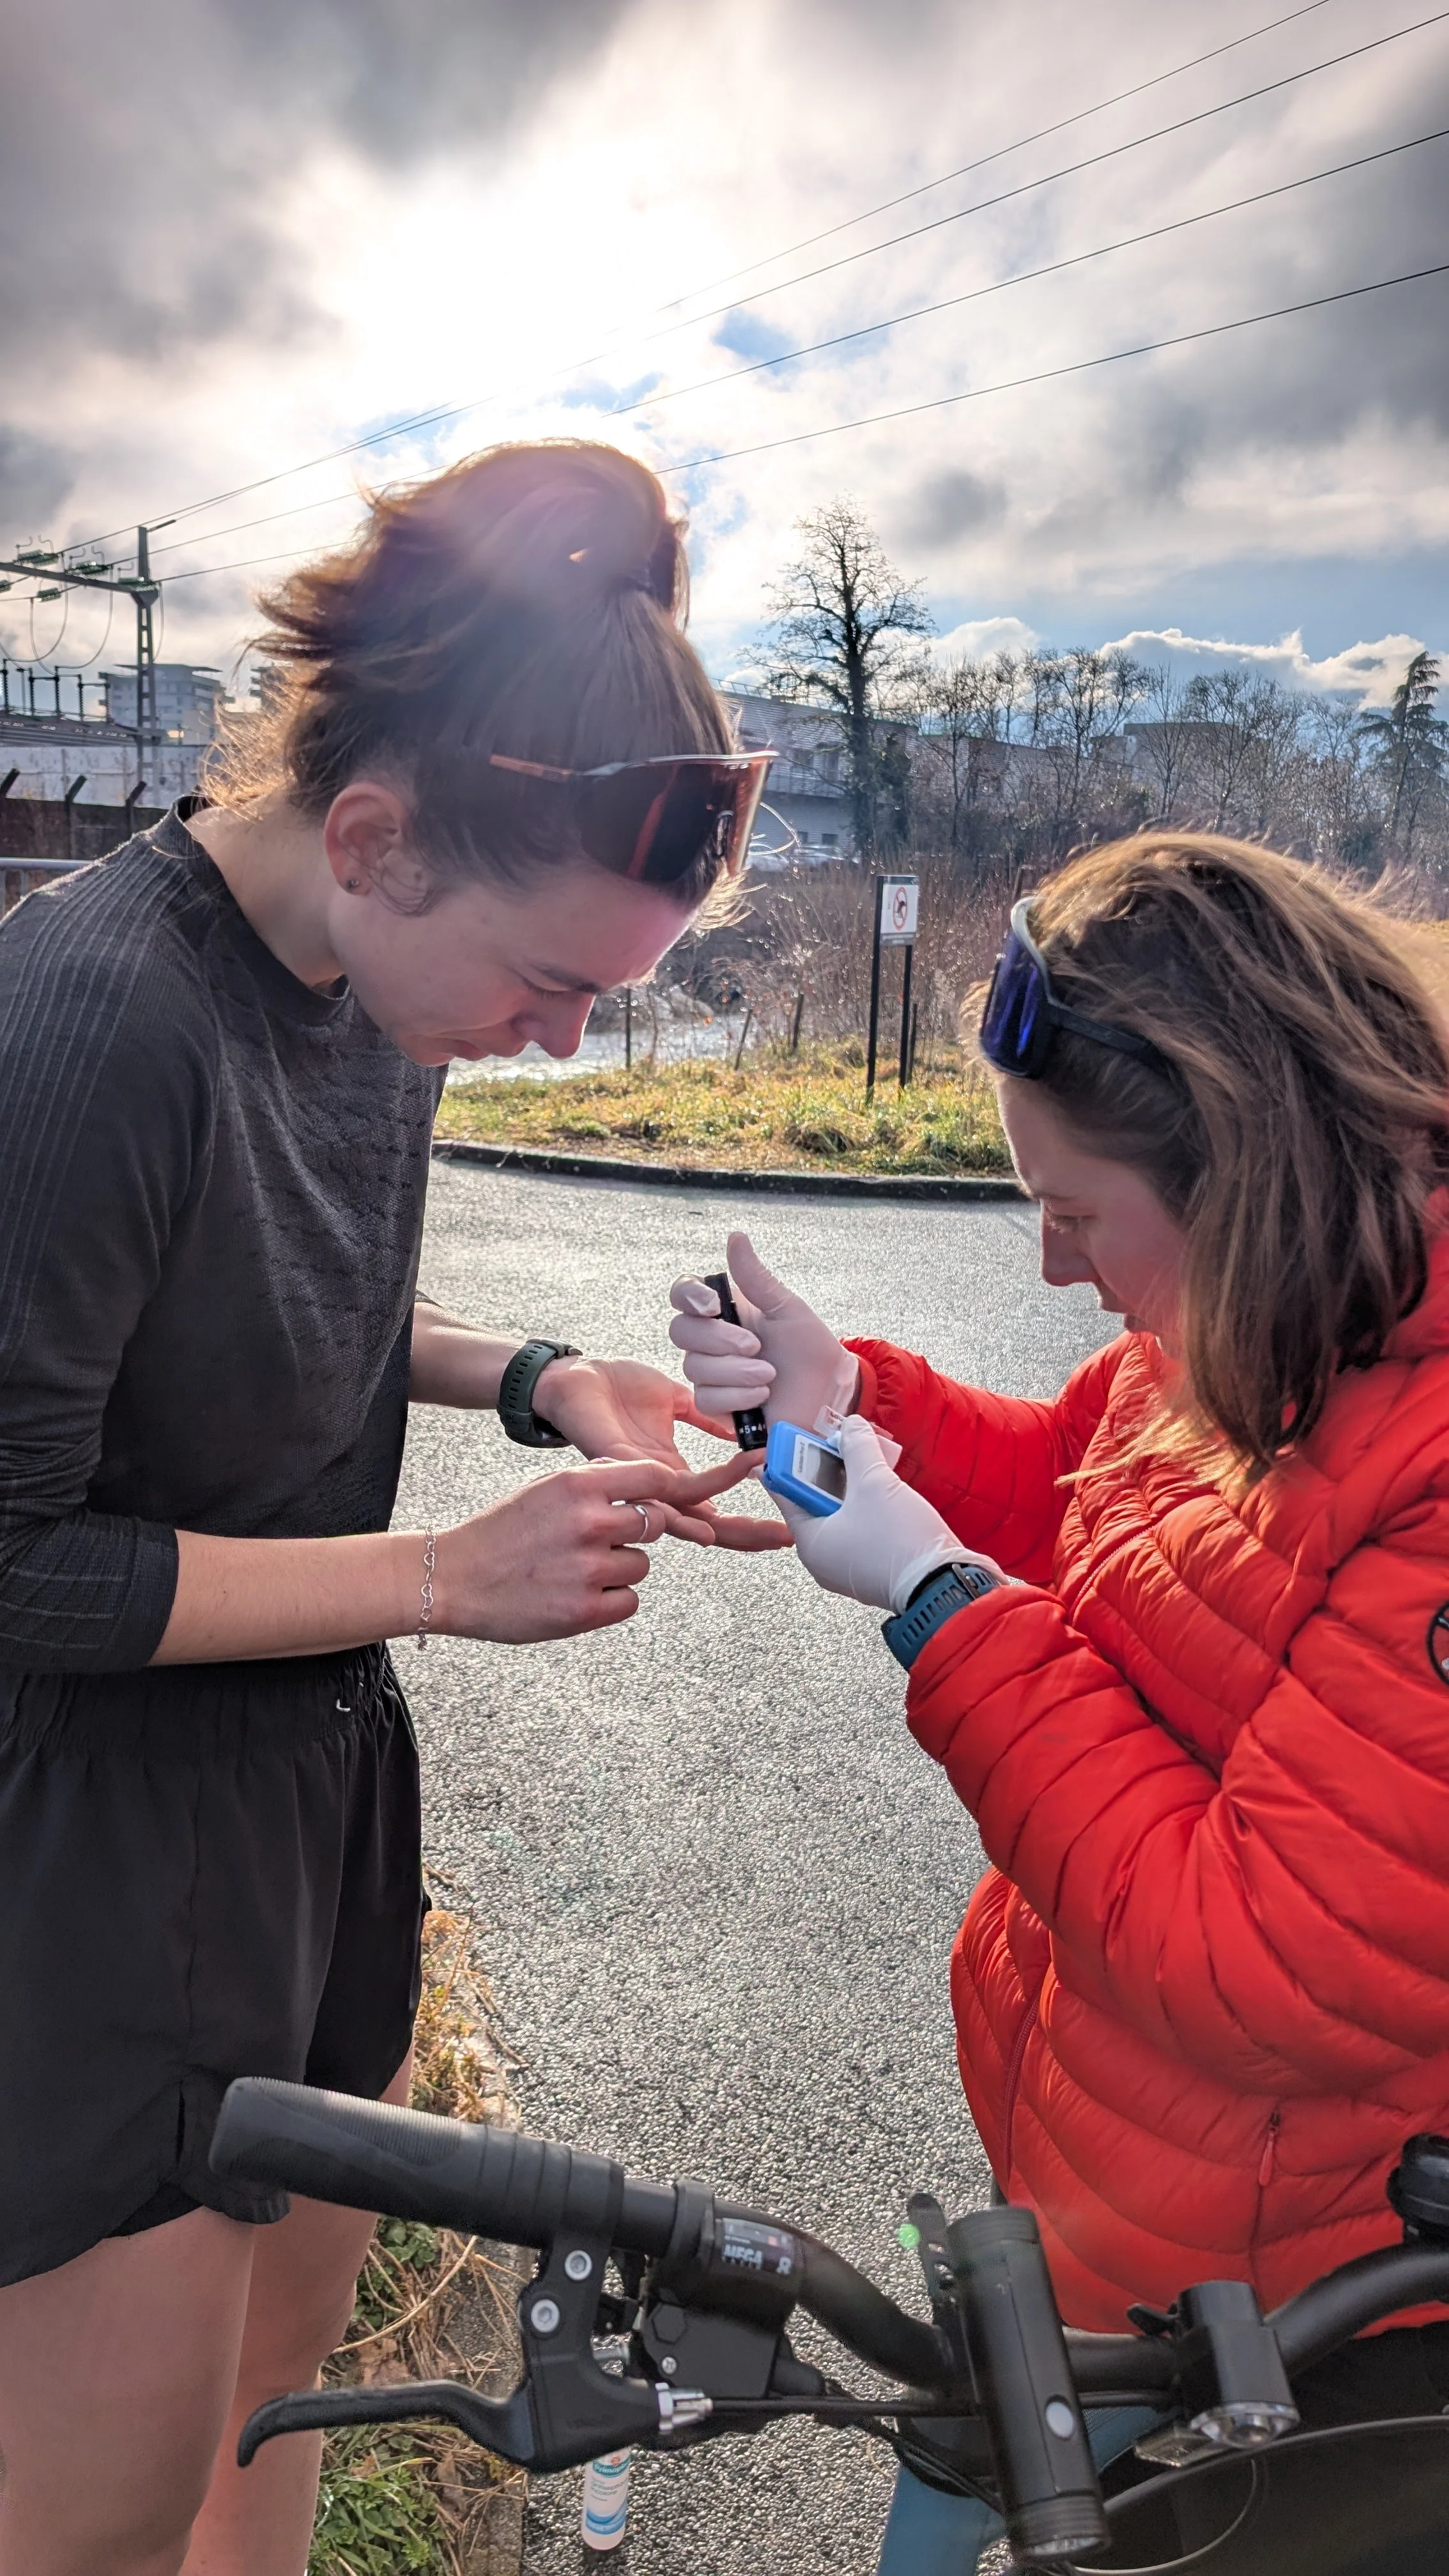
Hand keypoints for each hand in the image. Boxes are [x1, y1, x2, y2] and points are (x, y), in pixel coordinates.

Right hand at [433, 1450, 766, 1641]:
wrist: (453, 1579)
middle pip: (654, 1523)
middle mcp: (589, 1522)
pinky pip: (630, 1600)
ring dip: (617, 1569)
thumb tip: (643, 1481)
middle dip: (635, 1533)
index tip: (687, 1492)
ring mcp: (589, 1568)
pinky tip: (572, 1594)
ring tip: (570, 1570)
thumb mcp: (545, 1490)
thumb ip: (594, 1485)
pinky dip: (610, 1600)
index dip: (670, 1488)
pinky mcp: (586, 1609)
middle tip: (596, 1541)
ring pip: (640, 1565)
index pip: (652, 1477)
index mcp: (578, 1485)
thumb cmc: (501, 1533)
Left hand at [529, 1355, 791, 1553]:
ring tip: (769, 1532)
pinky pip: (663, 1492)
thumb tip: (738, 1425)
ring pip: (691, 1518)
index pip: (715, 1509)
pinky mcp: (624, 1472)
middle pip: (710, 1526)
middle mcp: (657, 1489)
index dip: (747, 1521)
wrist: (574, 1377)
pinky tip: (716, 1511)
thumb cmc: (615, 1389)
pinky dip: (696, 1497)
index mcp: (670, 1475)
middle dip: (750, 1537)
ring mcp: (640, 1486)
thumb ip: (704, 1416)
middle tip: (788, 1541)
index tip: (787, 1525)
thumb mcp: (673, 1400)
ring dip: (732, 1528)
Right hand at [668, 1231, 859, 1431]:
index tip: (713, 1305)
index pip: (683, 1294)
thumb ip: (755, 1277)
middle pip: (681, 1331)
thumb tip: (736, 1237)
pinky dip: (737, 1395)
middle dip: (719, 1340)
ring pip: (695, 1367)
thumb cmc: (809, 1348)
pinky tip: (761, 1394)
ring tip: (769, 1375)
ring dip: (736, 1371)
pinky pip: (707, 1398)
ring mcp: (711, 1373)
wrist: (829, 1392)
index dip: (688, 1296)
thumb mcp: (786, 1308)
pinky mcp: (717, 1405)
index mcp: (724, 1310)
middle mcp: (710, 1340)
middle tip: (755, 1346)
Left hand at [784, 1415, 1000, 1613]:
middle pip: (815, 1503)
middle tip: (842, 1445)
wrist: (944, 1585)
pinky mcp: (873, 1570)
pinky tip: (884, 1491)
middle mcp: (823, 1559)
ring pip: (842, 1516)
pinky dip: (867, 1509)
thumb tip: (851, 1426)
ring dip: (853, 1488)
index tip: (799, 1439)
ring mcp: (848, 1568)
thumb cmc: (901, 1543)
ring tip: (868, 1463)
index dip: (792, 1461)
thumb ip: (858, 1448)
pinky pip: (861, 1531)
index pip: (786, 1492)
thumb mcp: (875, 1483)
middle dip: (830, 1472)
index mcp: (810, 1541)